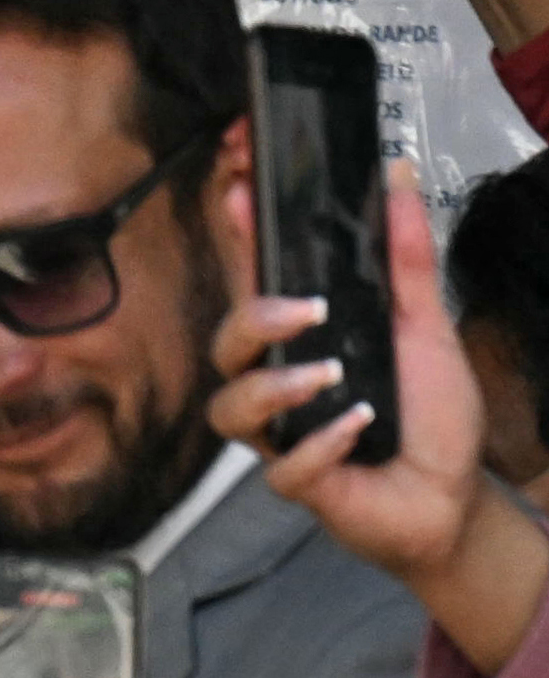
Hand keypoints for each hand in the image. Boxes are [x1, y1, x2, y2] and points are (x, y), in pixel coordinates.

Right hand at [213, 160, 548, 674]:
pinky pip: (280, 465)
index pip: (255, 277)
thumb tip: (401, 177)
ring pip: (232, 405)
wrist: (453, 499)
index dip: (238, 234)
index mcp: (303, 336)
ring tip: (330, 380)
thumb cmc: (430, 415)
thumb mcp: (427, 327)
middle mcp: (277, 379)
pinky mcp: (294, 481)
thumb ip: (408, 258)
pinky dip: (318, 447)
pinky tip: (356, 434)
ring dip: (276, 389)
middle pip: (225, 341)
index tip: (241, 191)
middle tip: (307, 313)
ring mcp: (278, 432)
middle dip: (254, 320)